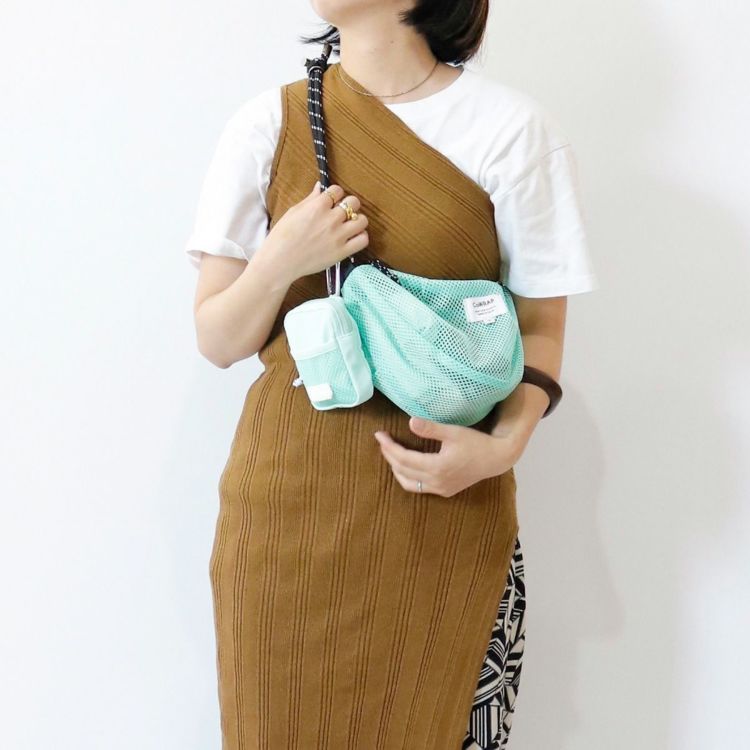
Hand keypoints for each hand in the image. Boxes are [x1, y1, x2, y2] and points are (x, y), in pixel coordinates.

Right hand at [265, 181, 369, 282]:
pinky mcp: (342, 252)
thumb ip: (310, 199)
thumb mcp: (293, 212)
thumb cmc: (281, 237)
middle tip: (343, 212)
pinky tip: (352, 238)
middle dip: (349, 205)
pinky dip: (360, 237)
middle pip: (354, 202)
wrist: (280, 262)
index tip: (332, 201)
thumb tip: (320, 187)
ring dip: (357, 220)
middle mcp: (331, 219)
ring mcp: (338, 236)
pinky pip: (363, 240)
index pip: (337, 190)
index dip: (335, 195)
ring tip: (350, 225)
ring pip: (362, 220)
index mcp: (317, 206)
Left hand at [373, 416, 520, 497]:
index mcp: (437, 467)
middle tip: (382, 440)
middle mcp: (436, 482)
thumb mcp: (453, 432)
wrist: (496, 459)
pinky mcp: (445, 491)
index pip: (403, 458)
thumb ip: (431, 428)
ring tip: (389, 453)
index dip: (388, 447)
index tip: (379, 434)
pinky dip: (407, 477)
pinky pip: (419, 488)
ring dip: (396, 468)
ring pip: (408, 483)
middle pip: (402, 470)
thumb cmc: (476, 443)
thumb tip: (410, 422)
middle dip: (389, 455)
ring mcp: (440, 489)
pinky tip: (405, 467)